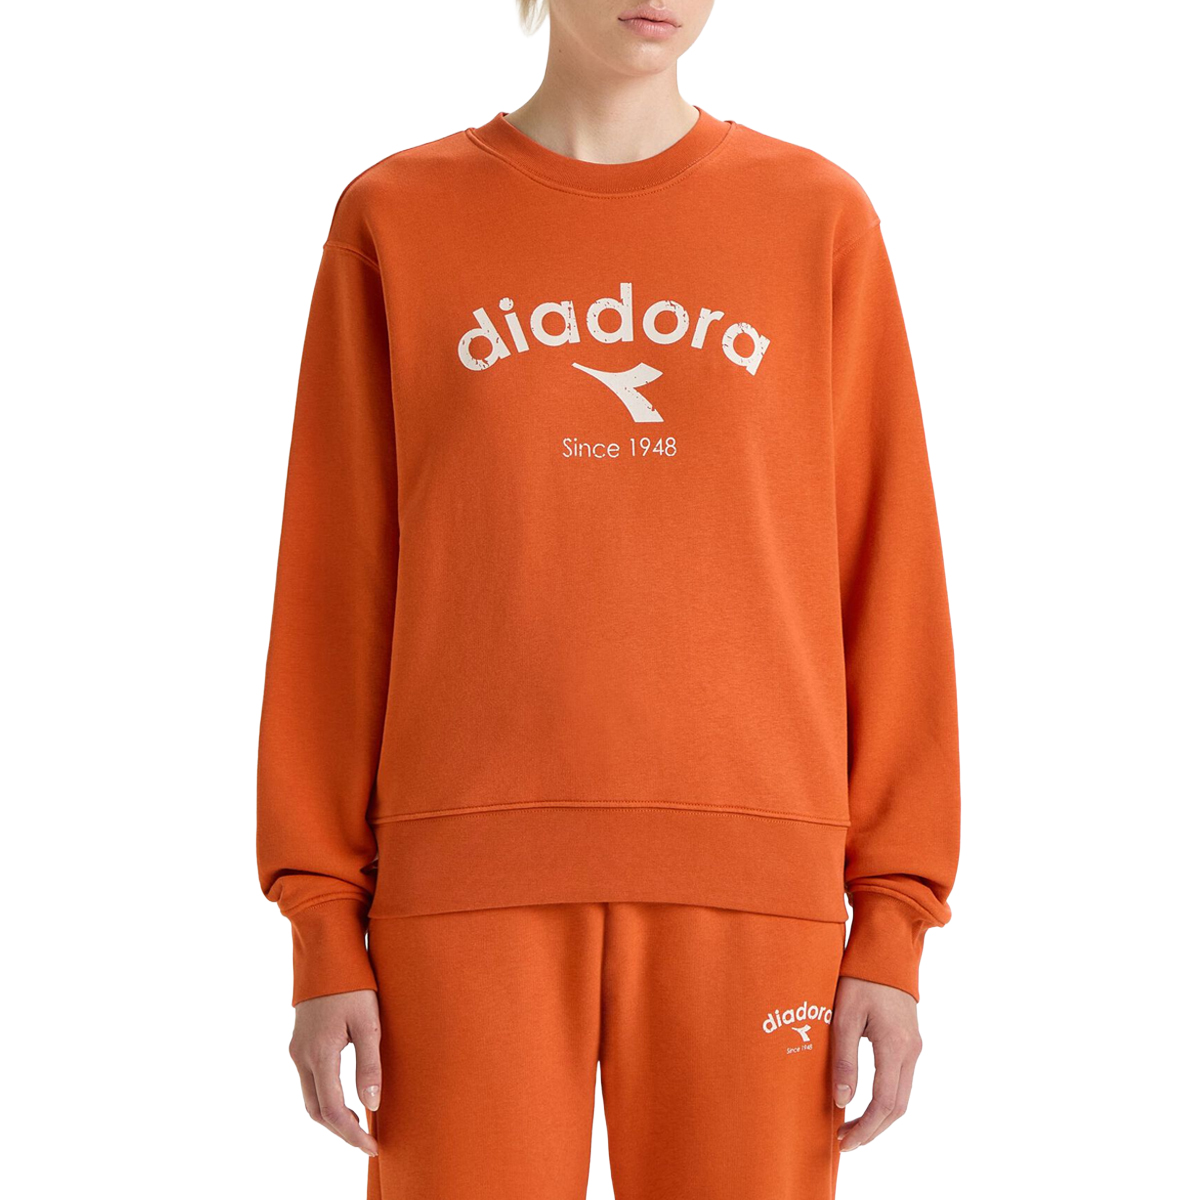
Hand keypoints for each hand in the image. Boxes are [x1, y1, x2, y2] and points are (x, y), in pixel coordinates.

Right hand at [289, 989, 381, 1154]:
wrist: (326, 952)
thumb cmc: (354, 984)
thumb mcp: (369, 1023)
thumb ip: (369, 1065)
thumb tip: (372, 1106)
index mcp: (320, 1054)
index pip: (332, 1111)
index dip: (351, 1134)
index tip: (372, 1146)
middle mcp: (302, 1056)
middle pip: (315, 1110)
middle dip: (340, 1130)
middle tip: (366, 1140)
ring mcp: (297, 1049)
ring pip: (309, 1096)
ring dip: (331, 1115)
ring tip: (358, 1123)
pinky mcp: (299, 1041)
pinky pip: (309, 1080)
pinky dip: (324, 1097)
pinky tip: (344, 1096)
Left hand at [831, 976, 921, 1151]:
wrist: (886, 949)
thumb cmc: (860, 977)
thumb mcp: (844, 1015)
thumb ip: (844, 1058)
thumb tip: (842, 1100)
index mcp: (895, 1046)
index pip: (884, 1103)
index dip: (865, 1128)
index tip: (844, 1142)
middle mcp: (911, 1051)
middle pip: (897, 1107)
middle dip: (873, 1130)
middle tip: (846, 1142)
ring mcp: (914, 1046)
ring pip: (902, 1096)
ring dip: (880, 1117)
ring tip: (852, 1127)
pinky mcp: (910, 1041)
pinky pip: (902, 1081)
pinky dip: (886, 1100)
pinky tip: (866, 1101)